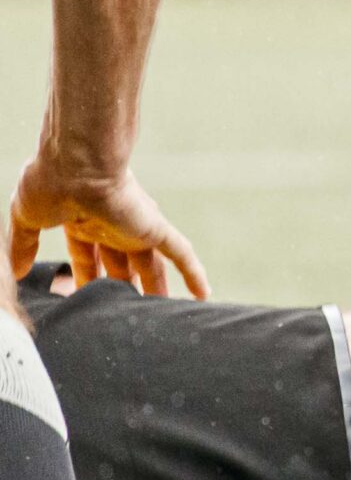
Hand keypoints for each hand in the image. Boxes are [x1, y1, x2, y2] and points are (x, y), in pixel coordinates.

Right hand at [9, 155, 208, 298]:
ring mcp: (134, 226)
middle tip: (128, 313)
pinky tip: (202, 295)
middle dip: (124, 287)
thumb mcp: (28, 219)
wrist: (74, 165)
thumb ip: (23, 245)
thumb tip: (17, 271)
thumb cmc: (47, 184)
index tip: (85, 298)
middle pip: (122, 264)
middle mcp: (110, 224)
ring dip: (157, 289)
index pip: (88, 256)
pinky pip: (181, 254)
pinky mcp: (153, 227)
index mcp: (81, 220)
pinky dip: (193, 273)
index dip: (88, 277)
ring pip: (151, 265)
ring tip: (161, 315)